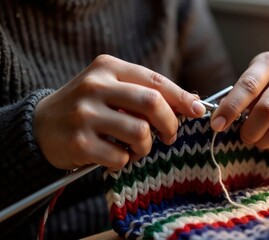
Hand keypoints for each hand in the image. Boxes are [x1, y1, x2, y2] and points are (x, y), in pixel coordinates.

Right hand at [34, 55, 205, 170]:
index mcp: (107, 68)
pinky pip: (120, 157)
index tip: (197, 111)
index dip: (181, 97)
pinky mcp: (79, 142)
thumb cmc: (87, 107)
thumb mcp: (111, 88)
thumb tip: (192, 101)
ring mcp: (85, 114)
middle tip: (170, 136)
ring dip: (146, 147)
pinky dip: (125, 161)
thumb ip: (146, 91)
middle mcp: (95, 87)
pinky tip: (115, 156)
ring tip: (136, 148)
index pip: (155, 80)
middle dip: (170, 123)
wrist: (41, 126)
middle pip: (151, 103)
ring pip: (140, 132)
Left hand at [210, 52, 268, 150]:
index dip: (231, 108)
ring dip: (264, 140)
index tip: (217, 125)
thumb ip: (233, 100)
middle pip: (267, 109)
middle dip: (250, 129)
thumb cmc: (259, 90)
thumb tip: (220, 120)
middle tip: (243, 137)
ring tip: (257, 140)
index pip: (248, 86)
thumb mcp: (245, 87)